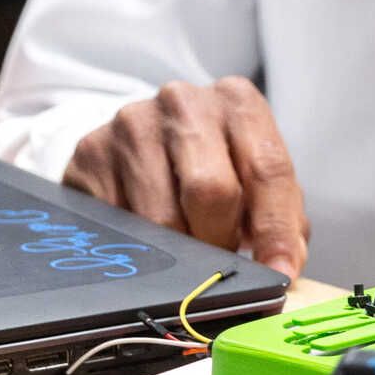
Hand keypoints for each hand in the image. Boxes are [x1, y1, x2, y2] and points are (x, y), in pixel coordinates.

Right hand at [64, 79, 307, 277]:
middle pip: (211, 190)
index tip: (278, 274)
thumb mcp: (253, 174)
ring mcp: (132, 123)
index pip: (267, 169)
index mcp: (238, 101)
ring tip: (185, 246)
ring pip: (161, 217)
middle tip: (219, 258)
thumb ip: (280, 215)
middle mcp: (185, 102)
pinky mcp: (91, 151)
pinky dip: (139, 246)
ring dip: (180, 251)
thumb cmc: (212, 160)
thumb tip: (283, 267)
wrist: (141, 136)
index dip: (276, 230)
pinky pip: (119, 224)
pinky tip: (146, 237)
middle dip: (219, 239)